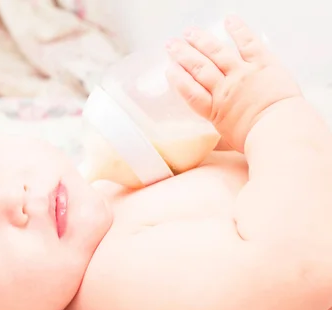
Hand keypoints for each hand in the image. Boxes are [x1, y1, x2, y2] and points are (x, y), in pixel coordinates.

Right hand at [165, 15, 301, 151]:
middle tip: (171, 45)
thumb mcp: (229, 144)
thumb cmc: (256, 141)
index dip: (178, 79)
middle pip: (199, 68)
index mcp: (214, 110)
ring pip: (217, 53)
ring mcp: (242, 74)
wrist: (281, 132)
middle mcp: (224, 89)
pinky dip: (237, 30)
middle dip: (183, 54)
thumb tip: (205, 149)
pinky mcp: (262, 64)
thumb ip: (216, 141)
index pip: (189, 91)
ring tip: (189, 32)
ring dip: (201, 40)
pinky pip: (247, 43)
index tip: (169, 69)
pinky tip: (227, 20)